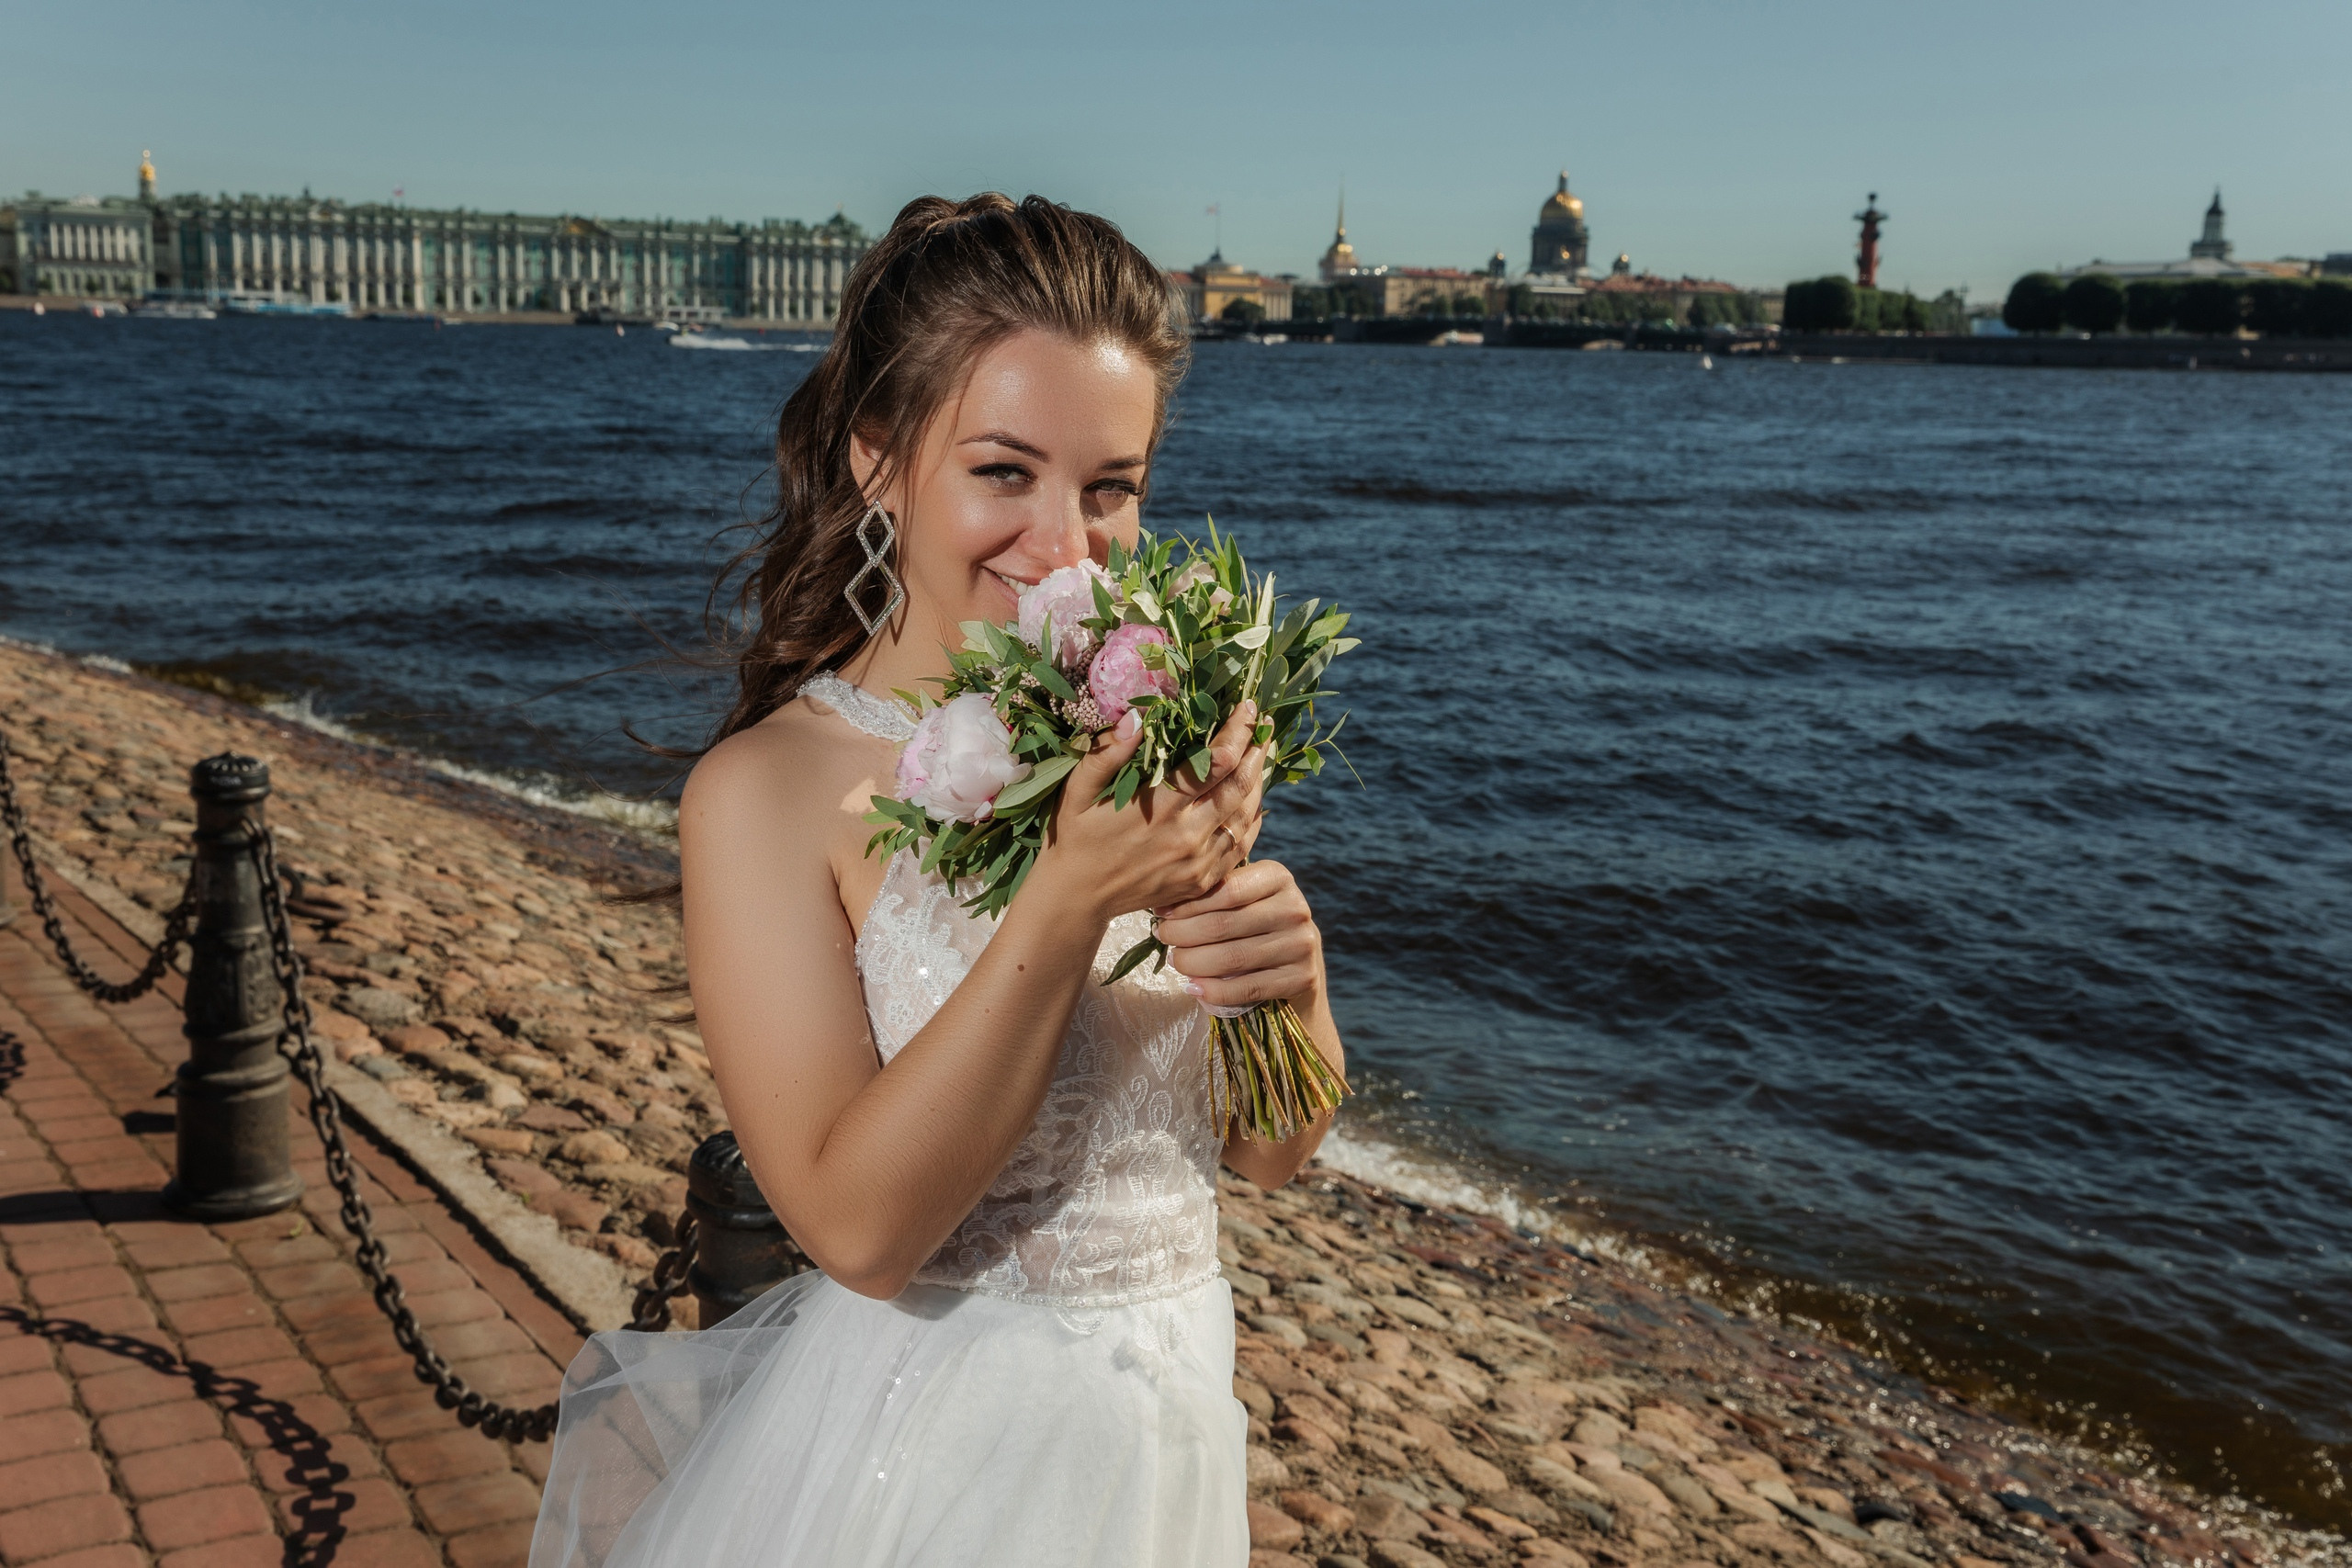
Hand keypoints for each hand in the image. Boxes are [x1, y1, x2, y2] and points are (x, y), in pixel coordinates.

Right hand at [1027, 702, 1267, 925]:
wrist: (1078, 897)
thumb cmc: (1076, 836)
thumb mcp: (1079, 791)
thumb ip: (1107, 753)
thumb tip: (1136, 716)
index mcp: (1159, 807)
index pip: (1215, 763)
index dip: (1237, 732)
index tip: (1247, 707)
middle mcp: (1187, 835)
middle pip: (1240, 786)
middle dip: (1257, 750)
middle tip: (1264, 725)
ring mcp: (1199, 862)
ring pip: (1246, 816)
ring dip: (1258, 782)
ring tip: (1262, 755)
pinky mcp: (1203, 880)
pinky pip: (1241, 846)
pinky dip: (1253, 819)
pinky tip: (1253, 800)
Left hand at [1154, 858, 1322, 1012]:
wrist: (1299, 964)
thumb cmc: (1257, 924)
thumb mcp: (1245, 899)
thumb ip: (1214, 893)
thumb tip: (1162, 903)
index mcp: (1278, 878)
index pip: (1225, 890)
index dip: (1188, 904)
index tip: (1162, 912)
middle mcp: (1295, 908)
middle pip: (1223, 924)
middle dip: (1183, 933)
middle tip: (1163, 938)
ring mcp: (1301, 944)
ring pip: (1232, 958)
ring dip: (1193, 963)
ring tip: (1175, 961)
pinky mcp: (1301, 977)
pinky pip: (1247, 988)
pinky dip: (1214, 991)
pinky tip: (1193, 988)